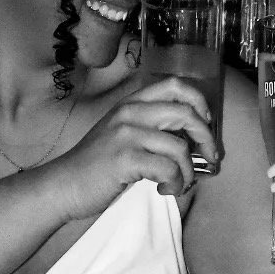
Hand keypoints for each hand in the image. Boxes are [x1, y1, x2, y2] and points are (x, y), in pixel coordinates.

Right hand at [53, 77, 217, 216]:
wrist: (64, 184)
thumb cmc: (97, 164)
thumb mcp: (122, 134)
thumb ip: (150, 126)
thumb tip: (191, 135)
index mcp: (130, 103)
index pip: (174, 85)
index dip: (199, 101)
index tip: (206, 122)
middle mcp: (129, 112)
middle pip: (185, 113)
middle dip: (206, 138)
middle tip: (210, 158)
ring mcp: (126, 134)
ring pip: (180, 147)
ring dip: (187, 171)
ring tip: (178, 184)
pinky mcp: (125, 158)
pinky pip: (168, 169)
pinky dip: (173, 183)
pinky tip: (163, 189)